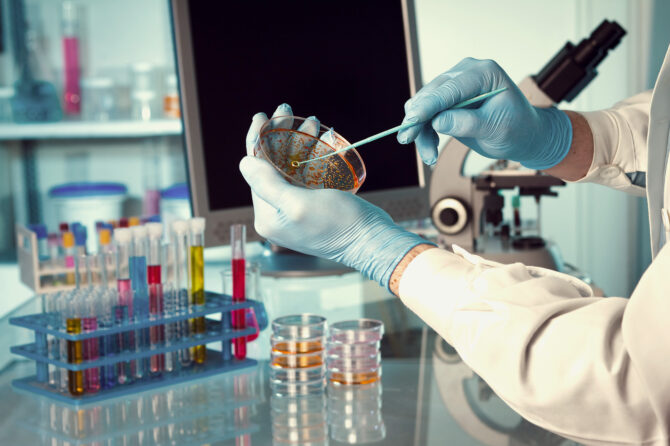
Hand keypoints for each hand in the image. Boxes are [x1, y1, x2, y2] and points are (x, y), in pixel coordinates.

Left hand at [241, 104, 427, 287]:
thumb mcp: (297, 204)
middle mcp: (277, 213)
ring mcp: (296, 209)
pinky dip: (311, 155)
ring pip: (290, 166)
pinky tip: (319, 139)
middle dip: (280, 135)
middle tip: (288, 110)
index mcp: (268, 216)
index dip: (257, 140)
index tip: (261, 116)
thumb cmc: (338, 224)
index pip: (255, 170)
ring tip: (311, 121)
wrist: (373, 241)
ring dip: (299, 141)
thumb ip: (267, 185)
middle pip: (272, 165)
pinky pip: (307, 174)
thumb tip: (243, 163)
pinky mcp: (314, 205)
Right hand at [396, 58, 571, 169]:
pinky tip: (430, 150)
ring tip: (429, 156)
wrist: (523, 134)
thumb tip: (437, 121)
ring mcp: (454, 84)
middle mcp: (465, 73)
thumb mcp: (496, 129)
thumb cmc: (517, 129)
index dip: (428, 105)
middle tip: (408, 141)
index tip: (411, 121)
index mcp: (484, 73)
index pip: (450, 88)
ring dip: (420, 130)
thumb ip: (467, 123)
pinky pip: (426, 114)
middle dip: (418, 120)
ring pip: (423, 105)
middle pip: (431, 94)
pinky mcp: (447, 99)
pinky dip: (424, 132)